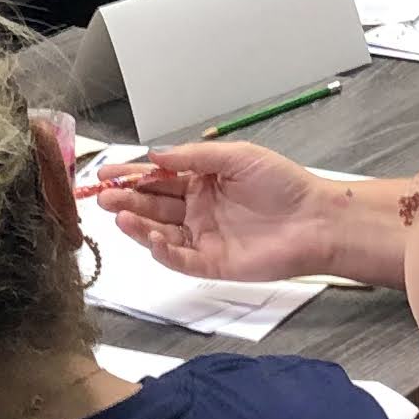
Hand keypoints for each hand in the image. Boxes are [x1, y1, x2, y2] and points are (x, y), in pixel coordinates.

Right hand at [88, 142, 341, 282]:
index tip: (105, 172)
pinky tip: (152, 238)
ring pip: (160, 233)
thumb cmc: (283, 184)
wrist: (316, 220)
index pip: (158, 179)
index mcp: (202, 182)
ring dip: (137, 225)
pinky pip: (180, 259)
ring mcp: (203, 237)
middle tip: (102, 195)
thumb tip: (155, 155)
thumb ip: (193, 157)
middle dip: (125, 199)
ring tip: (117, 214)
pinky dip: (163, 251)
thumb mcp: (236, 157)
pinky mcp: (212, 263)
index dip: (131, 175)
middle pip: (152, 205)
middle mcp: (198, 210)